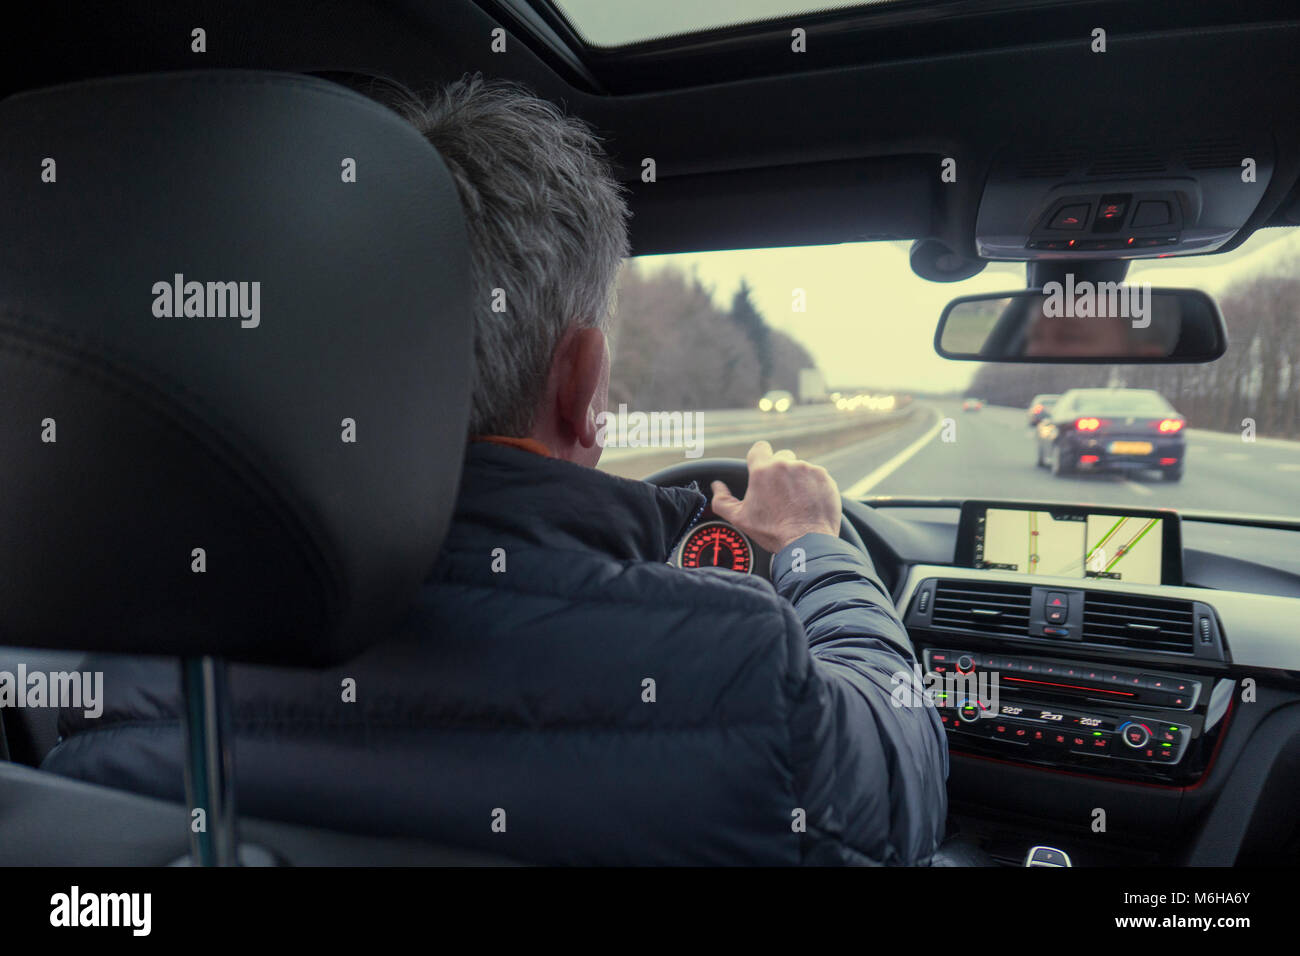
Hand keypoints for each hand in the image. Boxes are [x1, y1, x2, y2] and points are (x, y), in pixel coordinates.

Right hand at [710, 440, 841, 553]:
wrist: (807, 542)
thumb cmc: (772, 531)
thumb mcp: (740, 518)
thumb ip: (722, 500)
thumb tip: (716, 487)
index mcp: (763, 470)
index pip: (760, 448)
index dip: (760, 458)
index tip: (763, 470)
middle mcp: (786, 464)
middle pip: (782, 457)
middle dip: (780, 471)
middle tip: (780, 493)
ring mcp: (808, 470)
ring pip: (800, 468)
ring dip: (798, 480)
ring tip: (796, 502)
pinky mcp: (825, 478)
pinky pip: (817, 477)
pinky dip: (813, 487)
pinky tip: (809, 503)